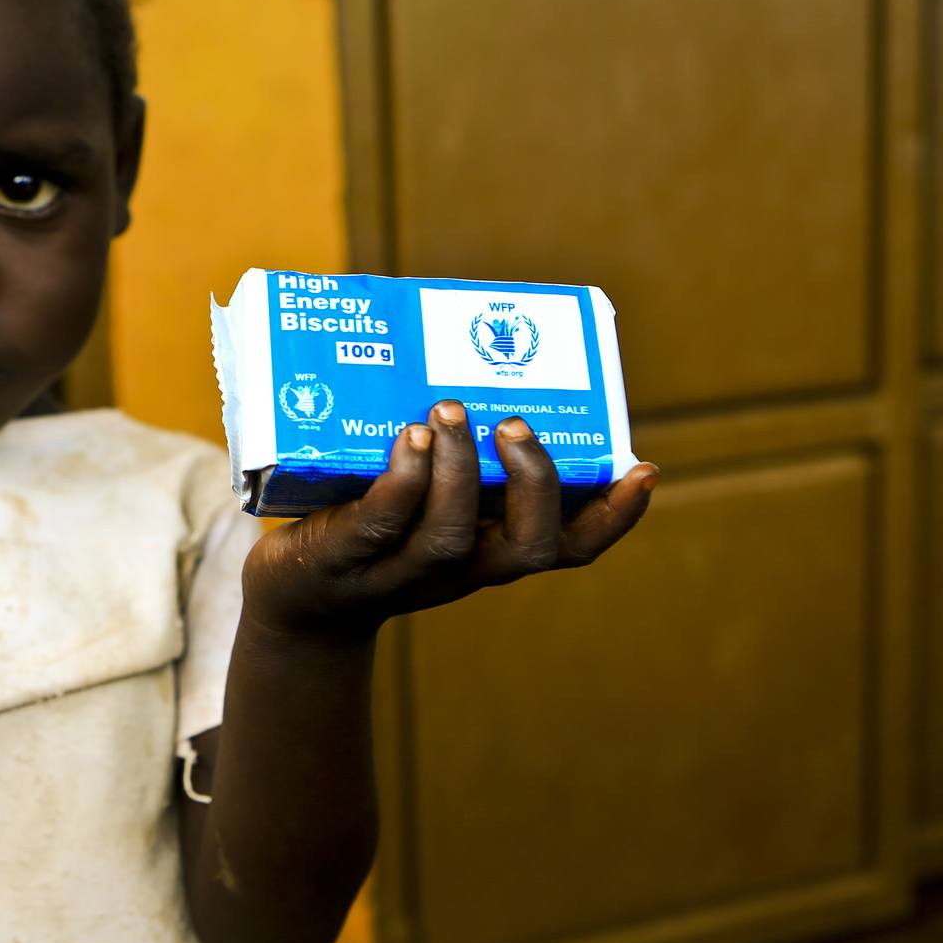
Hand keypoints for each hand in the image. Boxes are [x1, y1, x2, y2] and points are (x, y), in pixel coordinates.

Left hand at [242, 400, 659, 641]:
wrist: (296, 596)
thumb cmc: (372, 524)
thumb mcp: (428, 493)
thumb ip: (459, 447)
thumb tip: (474, 346)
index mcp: (493, 548)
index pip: (571, 546)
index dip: (614, 516)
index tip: (645, 469)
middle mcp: (462, 568)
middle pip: (528, 547)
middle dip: (534, 483)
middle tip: (517, 423)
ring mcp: (402, 571)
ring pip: (450, 535)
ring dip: (458, 469)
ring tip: (450, 411)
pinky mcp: (345, 560)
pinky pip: (382, 524)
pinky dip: (404, 480)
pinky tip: (409, 439)